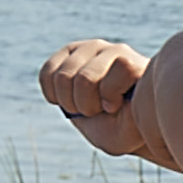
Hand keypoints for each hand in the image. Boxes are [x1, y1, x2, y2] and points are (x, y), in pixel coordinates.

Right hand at [40, 37, 168, 165]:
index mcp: (136, 67)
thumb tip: (122, 100)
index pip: (124, 67)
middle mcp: (115, 51)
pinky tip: (67, 99)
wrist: (115, 121)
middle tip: (96, 111)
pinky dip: (52, 94)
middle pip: (85, 78)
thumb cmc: (125, 127)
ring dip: (68, 102)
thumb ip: (130, 118)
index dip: (111, 96)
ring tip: (83, 106)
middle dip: (86, 105)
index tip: (112, 109)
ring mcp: (90, 49)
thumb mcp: (130, 132)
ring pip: (62, 77)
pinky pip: (46, 74)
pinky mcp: (68, 53)